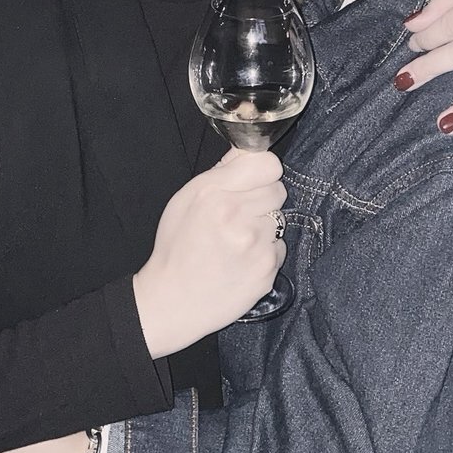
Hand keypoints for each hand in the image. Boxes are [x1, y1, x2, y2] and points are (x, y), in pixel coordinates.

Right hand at [133, 149, 286, 357]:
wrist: (173, 302)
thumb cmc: (176, 248)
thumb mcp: (184, 200)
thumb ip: (220, 172)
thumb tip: (246, 151)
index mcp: (213, 192)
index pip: (268, 164)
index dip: (262, 171)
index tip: (254, 180)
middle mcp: (236, 214)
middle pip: (278, 189)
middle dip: (262, 199)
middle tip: (240, 216)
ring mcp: (255, 243)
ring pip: (279, 219)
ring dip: (264, 227)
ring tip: (236, 242)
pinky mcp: (267, 268)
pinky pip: (279, 247)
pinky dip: (265, 252)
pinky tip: (242, 261)